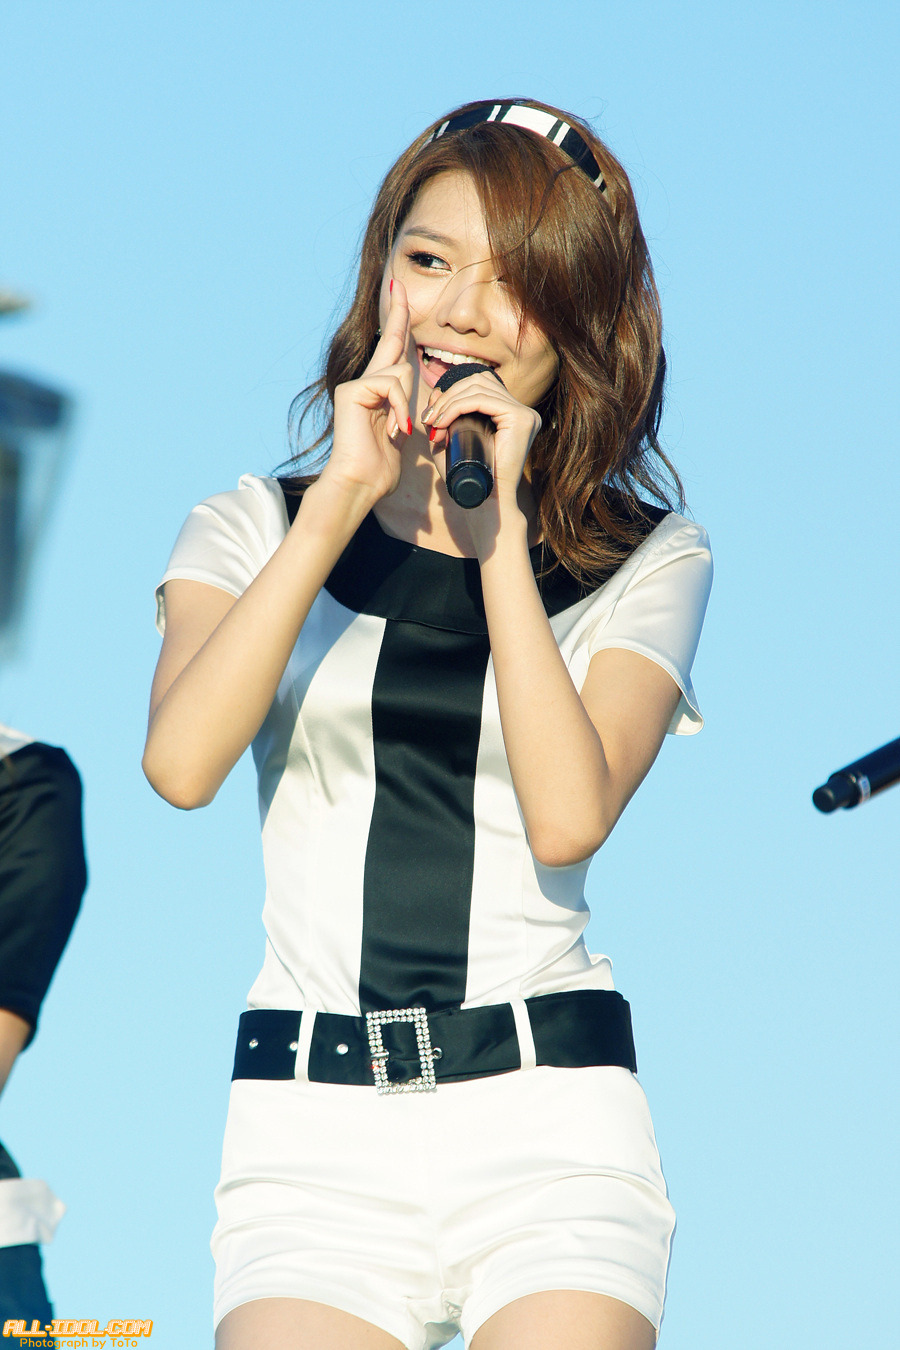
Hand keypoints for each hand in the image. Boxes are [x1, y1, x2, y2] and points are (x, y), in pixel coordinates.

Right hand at [321, 281, 414, 503]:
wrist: (360, 484)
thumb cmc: (379, 469)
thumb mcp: (401, 434)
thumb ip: (406, 410)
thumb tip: (421, 405)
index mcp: (378, 392)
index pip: (392, 351)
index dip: (398, 323)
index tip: (399, 293)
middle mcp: (365, 383)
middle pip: (391, 341)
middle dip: (398, 312)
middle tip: (399, 284)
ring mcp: (356, 385)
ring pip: (400, 371)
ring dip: (407, 402)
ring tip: (400, 428)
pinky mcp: (352, 391)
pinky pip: (390, 384)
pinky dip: (399, 407)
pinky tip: (395, 428)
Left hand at [421, 369, 541, 550]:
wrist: (486, 503)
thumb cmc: (469, 478)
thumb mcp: (452, 442)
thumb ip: (444, 419)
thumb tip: (435, 393)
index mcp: (513, 415)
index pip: (481, 385)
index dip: (452, 392)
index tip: (431, 414)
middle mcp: (523, 411)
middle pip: (479, 381)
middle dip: (448, 396)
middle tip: (430, 419)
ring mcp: (525, 414)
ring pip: (478, 388)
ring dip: (449, 402)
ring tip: (434, 422)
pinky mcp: (521, 419)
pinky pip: (482, 400)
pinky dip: (457, 406)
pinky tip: (443, 420)